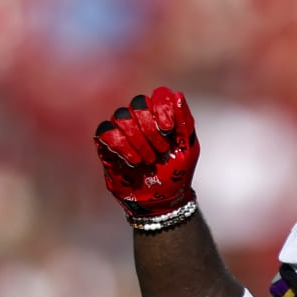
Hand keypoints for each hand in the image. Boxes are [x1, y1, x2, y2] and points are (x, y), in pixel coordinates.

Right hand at [95, 87, 198, 217]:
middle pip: (138, 104)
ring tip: (148, 160)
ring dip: (138, 140)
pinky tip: (134, 161)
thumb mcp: (189, 149)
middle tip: (161, 150)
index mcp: (161, 115)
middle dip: (151, 128)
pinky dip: (122, 146)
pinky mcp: (108, 145)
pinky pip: (107, 132)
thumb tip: (178, 95)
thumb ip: (185, 122)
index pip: (158, 95)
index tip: (168, 129)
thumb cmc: (176, 174)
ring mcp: (122, 130)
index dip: (162, 107)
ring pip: (122, 117)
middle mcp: (140, 118)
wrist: (162, 201)